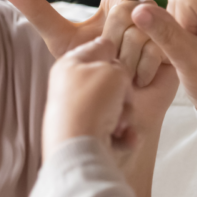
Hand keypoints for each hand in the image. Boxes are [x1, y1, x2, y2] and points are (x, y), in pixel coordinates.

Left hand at [3, 0, 165, 87]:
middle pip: (133, 5)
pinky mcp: (176, 48)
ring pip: (144, 27)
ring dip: (126, 56)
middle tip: (109, 57)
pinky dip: (142, 67)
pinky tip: (138, 79)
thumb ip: (36, 11)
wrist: (110, 104)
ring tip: (122, 72)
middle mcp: (145, 6)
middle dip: (117, 36)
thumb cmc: (87, 70)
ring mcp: (163, 25)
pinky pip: (158, 45)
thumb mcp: (59, 39)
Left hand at [43, 37, 130, 159]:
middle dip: (125, 93)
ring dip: (125, 116)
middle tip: (122, 100)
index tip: (125, 66)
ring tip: (119, 125)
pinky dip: (123, 135)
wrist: (78, 148)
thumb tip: (120, 81)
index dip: (119, 55)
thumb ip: (121, 67)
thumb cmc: (92, 104)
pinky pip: (112, 129)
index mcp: (70, 63)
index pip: (101, 47)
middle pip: (111, 81)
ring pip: (115, 106)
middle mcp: (71, 86)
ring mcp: (77, 112)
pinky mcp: (84, 135)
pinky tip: (125, 139)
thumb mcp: (114, 71)